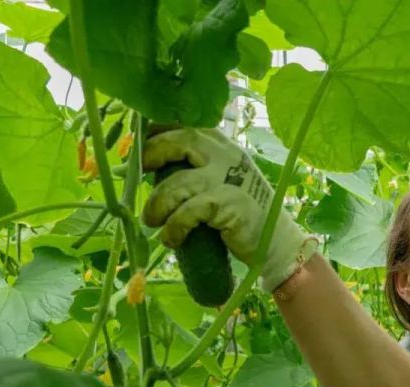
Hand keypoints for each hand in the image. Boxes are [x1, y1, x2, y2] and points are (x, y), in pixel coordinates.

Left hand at [141, 128, 317, 291]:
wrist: (274, 239)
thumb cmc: (241, 210)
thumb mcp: (222, 177)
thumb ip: (197, 165)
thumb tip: (151, 165)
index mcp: (221, 144)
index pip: (184, 124)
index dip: (156, 130)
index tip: (137, 145)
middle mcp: (225, 155)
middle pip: (180, 141)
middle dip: (152, 155)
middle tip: (135, 174)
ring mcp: (228, 178)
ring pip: (177, 183)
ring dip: (157, 204)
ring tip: (151, 220)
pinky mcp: (228, 205)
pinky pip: (188, 213)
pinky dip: (173, 227)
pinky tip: (170, 238)